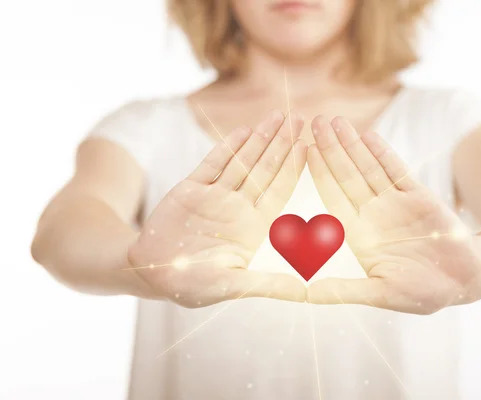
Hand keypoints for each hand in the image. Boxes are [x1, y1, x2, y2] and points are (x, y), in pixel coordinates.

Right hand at [127, 110, 307, 307]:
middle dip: (282, 145)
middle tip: (300, 119)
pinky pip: (213, 163)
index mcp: (252, 229)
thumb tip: (308, 293)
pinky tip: (244, 130)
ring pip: (242, 162)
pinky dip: (228, 147)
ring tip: (278, 116)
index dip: (293, 169)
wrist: (147, 272)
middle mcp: (238, 208)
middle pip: (265, 170)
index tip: (309, 146)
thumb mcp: (233, 285)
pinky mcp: (191, 189)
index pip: (278, 192)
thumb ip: (269, 284)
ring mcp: (215, 196)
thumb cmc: (190, 285)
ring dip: (260, 139)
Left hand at [306, 116, 480, 313]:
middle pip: (346, 175)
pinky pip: (397, 170)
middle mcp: (372, 214)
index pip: (333, 198)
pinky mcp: (418, 196)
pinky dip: (383, 153)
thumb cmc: (423, 292)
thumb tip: (306, 294)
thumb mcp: (381, 294)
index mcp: (358, 235)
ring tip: (336, 121)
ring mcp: (394, 202)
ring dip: (353, 145)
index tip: (303, 152)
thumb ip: (344, 289)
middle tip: (315, 122)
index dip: (320, 174)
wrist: (466, 279)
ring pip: (368, 168)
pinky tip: (368, 135)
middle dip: (330, 149)